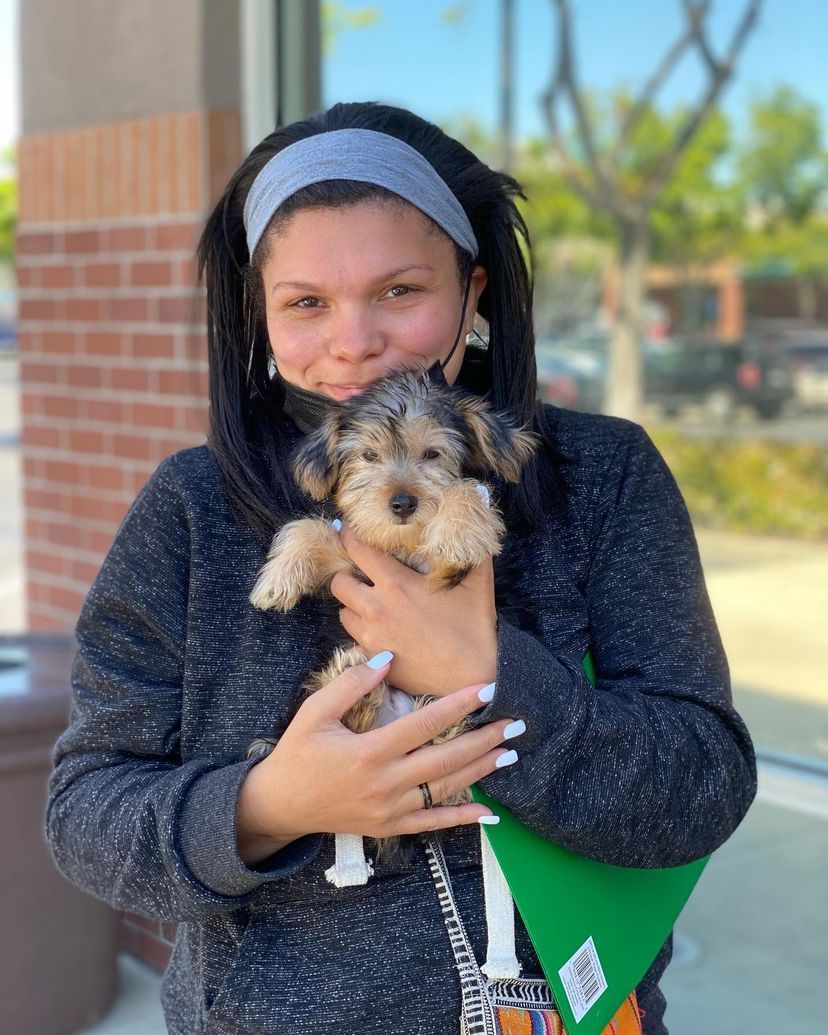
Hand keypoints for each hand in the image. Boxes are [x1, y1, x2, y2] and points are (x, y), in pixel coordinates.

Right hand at [236, 656, 516, 863]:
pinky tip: (488, 812)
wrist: (280, 805)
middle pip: (446, 759)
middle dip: (484, 740)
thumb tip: (387, 659)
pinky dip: (461, 818)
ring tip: (509, 754)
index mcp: (369, 752)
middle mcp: (385, 783)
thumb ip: (350, 684)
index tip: (486, 688)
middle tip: (516, 724)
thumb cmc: (298, 753)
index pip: (424, 724)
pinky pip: (432, 822)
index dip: (459, 705)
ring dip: (480, 771)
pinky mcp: (390, 827)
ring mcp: (390, 809)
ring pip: (445, 789)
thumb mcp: (314, 712)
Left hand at [330, 526, 497, 696]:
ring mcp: (372, 637)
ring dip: (354, 605)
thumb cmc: (474, 627)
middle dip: (348, 574)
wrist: (473, 678)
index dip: (348, 536)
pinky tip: (382, 631)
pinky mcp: (374, 660)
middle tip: (363, 574)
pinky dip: (363, 632)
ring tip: (373, 603)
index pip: (357, 549)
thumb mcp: (477, 581)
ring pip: (343, 613)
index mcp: (396, 584)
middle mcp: (376, 608)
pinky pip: (354, 640)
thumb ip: (469, 548)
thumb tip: (471, 522)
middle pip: (339, 582)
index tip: (347, 530)